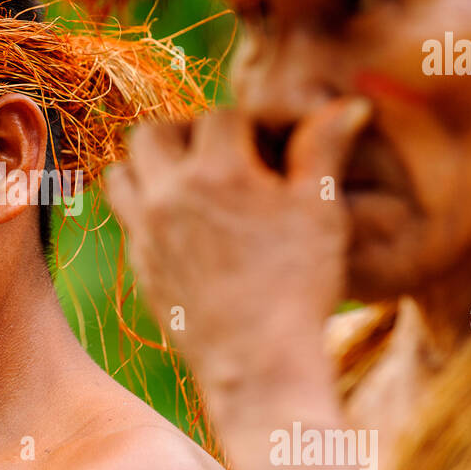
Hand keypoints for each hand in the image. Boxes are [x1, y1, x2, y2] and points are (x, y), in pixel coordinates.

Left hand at [104, 97, 371, 395]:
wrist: (260, 366)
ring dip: (153, 165)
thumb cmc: (300, 285)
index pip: (221, 117)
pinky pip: (125, 215)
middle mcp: (168, 195)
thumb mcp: (320, 211)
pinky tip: (184, 222)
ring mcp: (144, 231)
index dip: (252, 123)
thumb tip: (348, 104)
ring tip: (194, 182)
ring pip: (122, 170)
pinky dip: (146, 204)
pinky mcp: (138, 264)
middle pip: (153, 131)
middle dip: (187, 132)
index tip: (274, 146)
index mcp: (215, 173)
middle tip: (225, 155)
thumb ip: (324, 149)